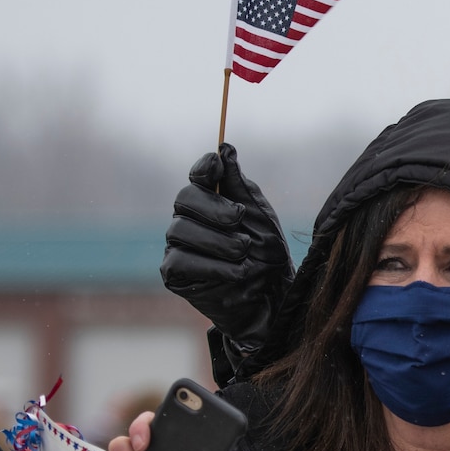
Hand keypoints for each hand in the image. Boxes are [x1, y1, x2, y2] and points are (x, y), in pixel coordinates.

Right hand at [159, 144, 293, 352]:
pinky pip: (182, 260)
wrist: (274, 301)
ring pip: (181, 230)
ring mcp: (178, 246)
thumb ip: (241, 187)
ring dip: (221, 242)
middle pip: (185, 198)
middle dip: (215, 208)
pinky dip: (214, 265)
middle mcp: (188, 220)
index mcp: (210, 203)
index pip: (197, 177)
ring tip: (245, 253)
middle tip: (241, 219)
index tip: (217, 165)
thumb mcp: (261, 218)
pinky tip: (238, 271)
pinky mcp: (175, 274)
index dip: (204, 168)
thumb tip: (225, 149)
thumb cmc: (268, 258)